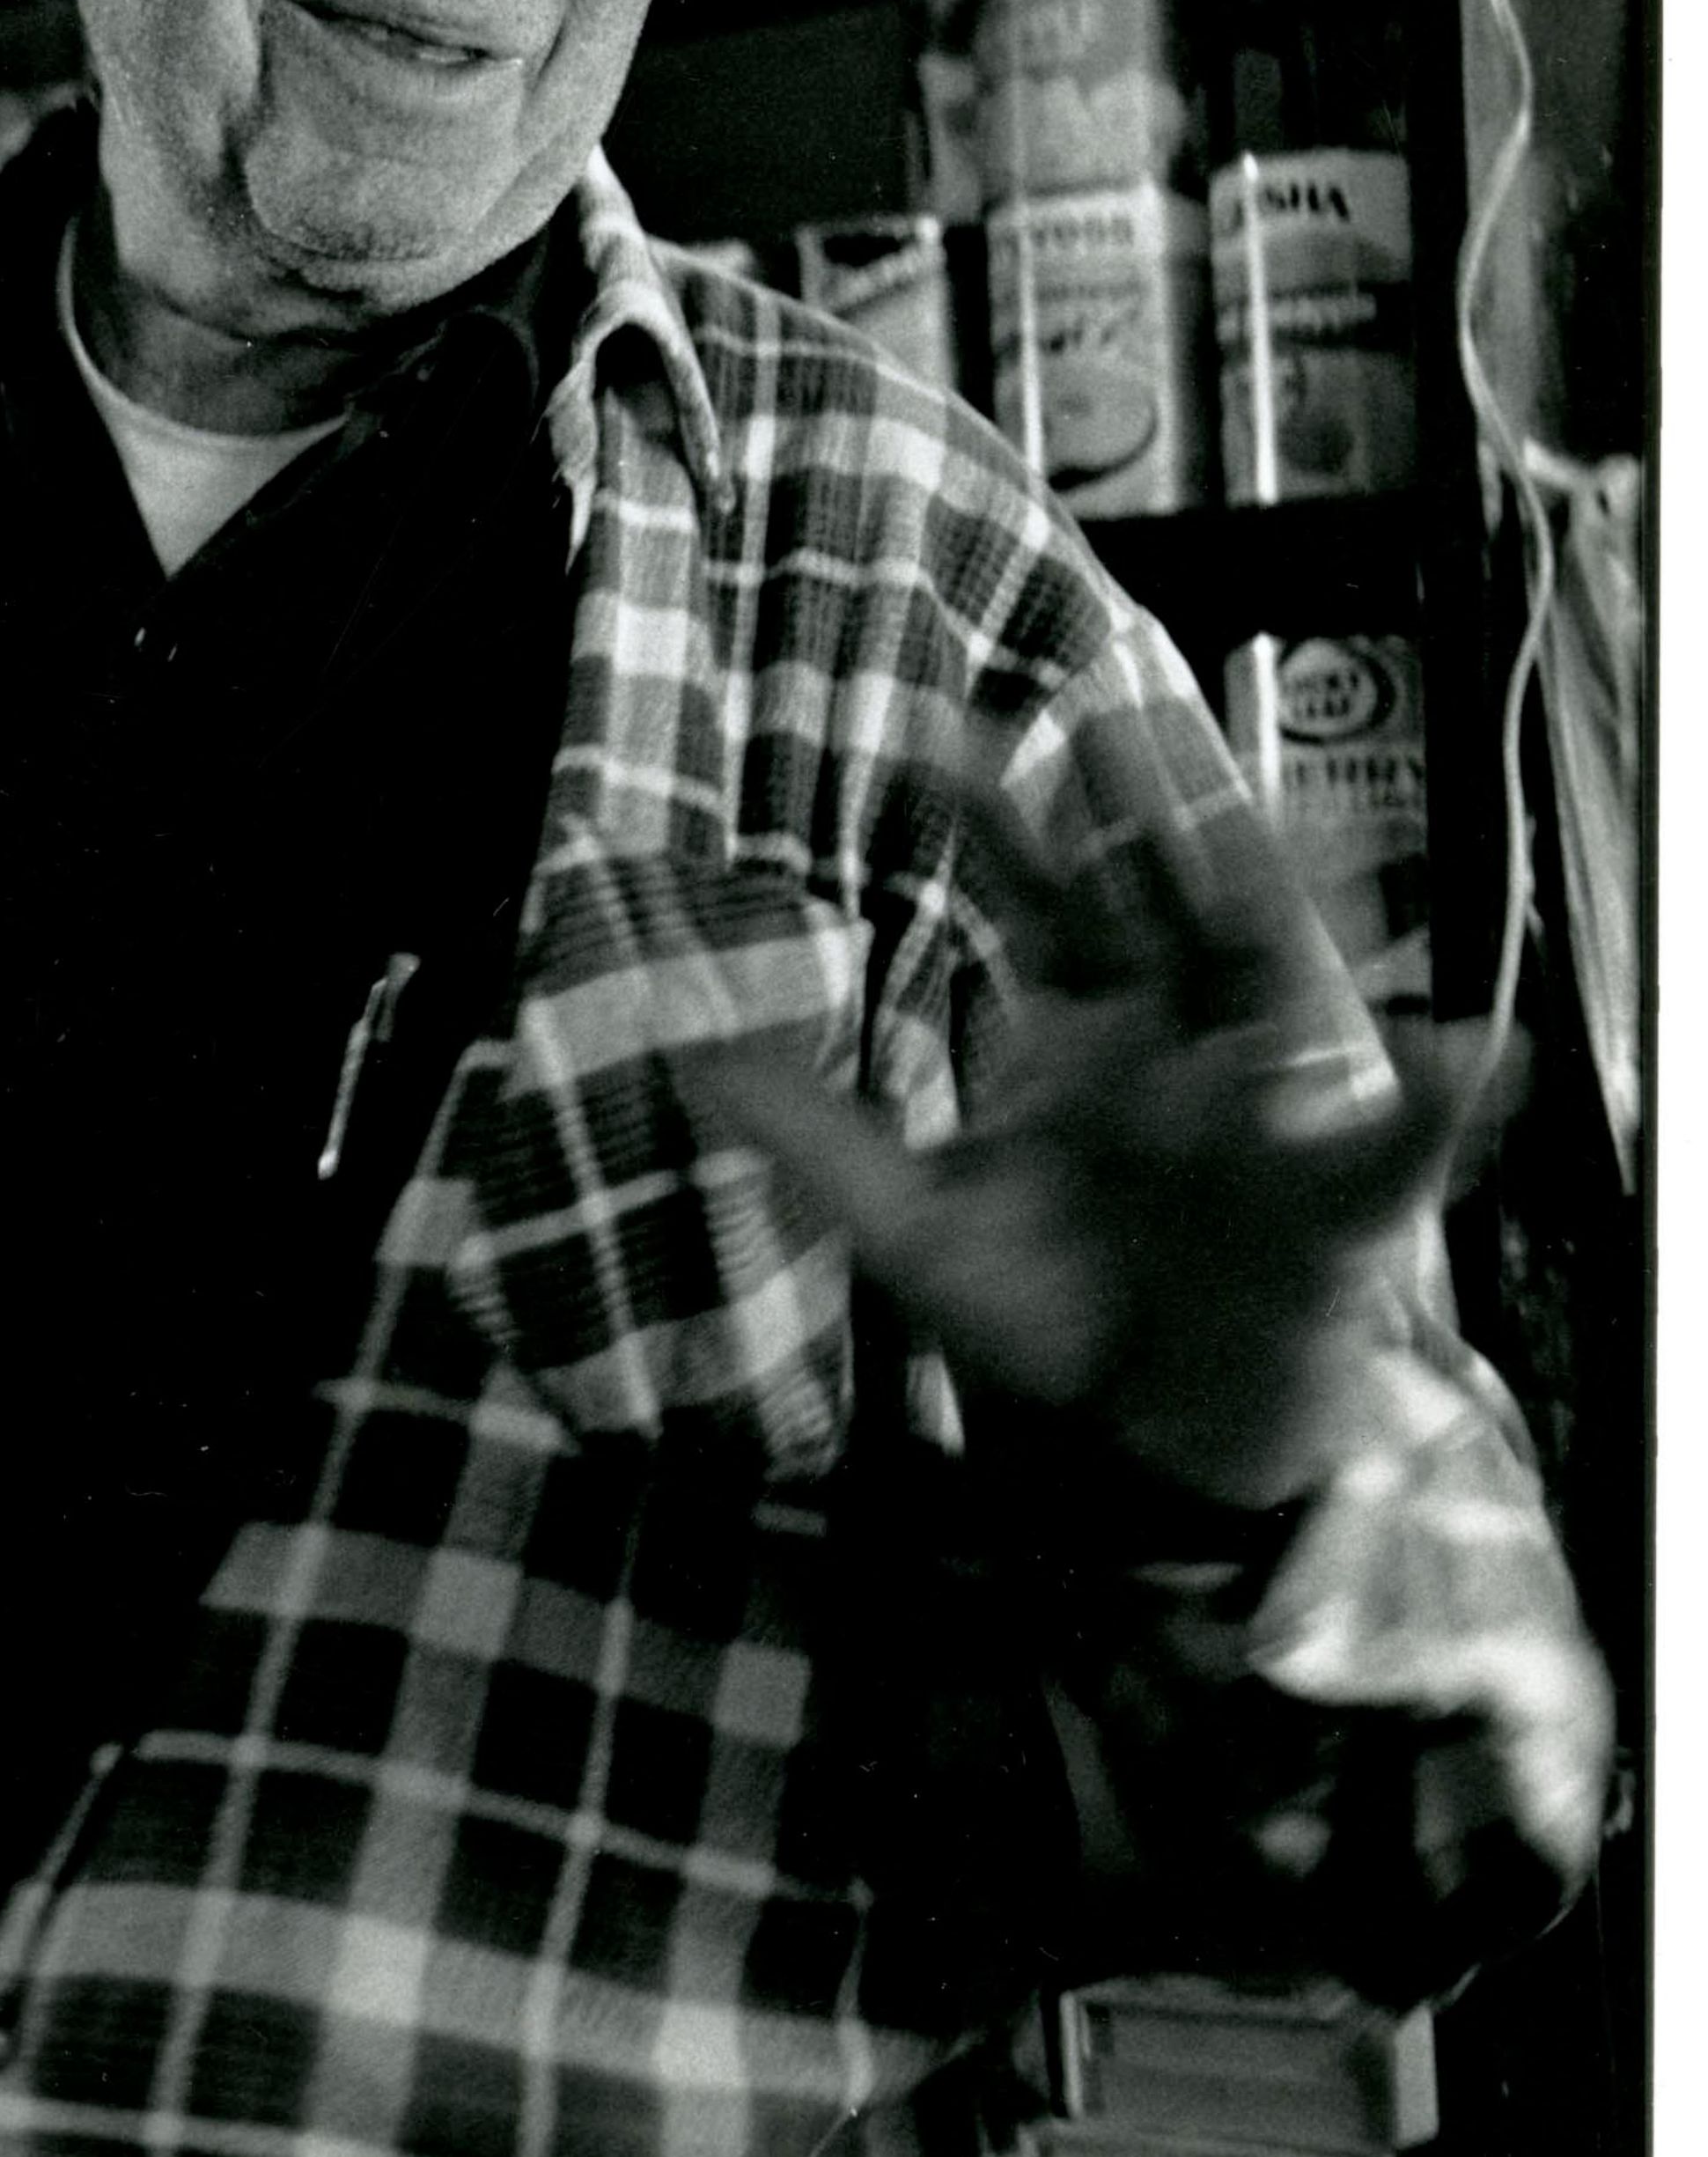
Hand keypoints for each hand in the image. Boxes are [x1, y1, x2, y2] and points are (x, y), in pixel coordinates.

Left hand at [696, 712, 1491, 1507]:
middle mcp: (1178, 1040)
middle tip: (1111, 712)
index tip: (934, 736)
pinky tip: (1463, 1049)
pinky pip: (1394, 1147)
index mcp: (1086, 1031)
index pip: (1041, 896)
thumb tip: (692, 1058)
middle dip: (1147, 806)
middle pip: (1164, 895)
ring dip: (1286, 901)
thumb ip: (818, 1138)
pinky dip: (1434, 1101)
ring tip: (1280, 830)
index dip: (997, 818)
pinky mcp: (1332, 1202)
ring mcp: (1260, 1109)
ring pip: (1277, 979)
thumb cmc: (1048, 1313)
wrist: (1145, 1443)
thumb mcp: (915, 1227)